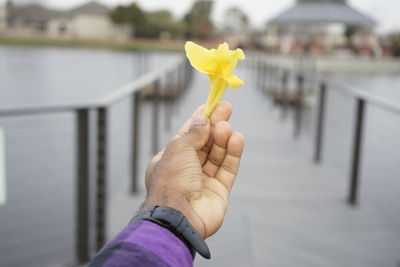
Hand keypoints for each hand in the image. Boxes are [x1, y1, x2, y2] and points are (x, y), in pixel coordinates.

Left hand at [141, 102, 244, 238]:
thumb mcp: (178, 149)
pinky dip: (233, 153)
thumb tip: (203, 120)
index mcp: (170, 159)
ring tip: (228, 127)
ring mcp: (203, 181)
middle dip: (215, 125)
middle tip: (227, 108)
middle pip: (204, 143)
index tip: (211, 105)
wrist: (178, 216)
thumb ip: (194, 133)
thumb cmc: (171, 181)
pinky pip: (228, 168)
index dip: (200, 120)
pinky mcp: (219, 191)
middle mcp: (186, 169)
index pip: (187, 135)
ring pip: (217, 155)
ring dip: (223, 139)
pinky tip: (237, 139)